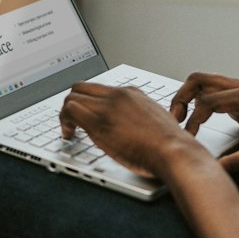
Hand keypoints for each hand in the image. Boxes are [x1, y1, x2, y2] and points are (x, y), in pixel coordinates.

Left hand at [59, 83, 198, 178]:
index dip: (88, 102)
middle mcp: (119, 95)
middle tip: (72, 121)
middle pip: (82, 87)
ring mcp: (108, 107)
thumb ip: (141, 119)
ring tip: (69, 130)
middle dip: (72, 103)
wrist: (174, 151)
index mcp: (132, 94)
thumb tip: (133, 128)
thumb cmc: (170, 145)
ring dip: (66, 114)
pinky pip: (71, 111)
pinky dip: (64, 121)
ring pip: (72, 96)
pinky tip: (70, 135)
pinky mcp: (100, 122)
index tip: (86, 115)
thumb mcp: (157, 122)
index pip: (100, 89)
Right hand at [171, 72, 238, 171]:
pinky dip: (196, 103)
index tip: (189, 139)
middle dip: (181, 98)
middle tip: (174, 121)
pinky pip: (210, 92)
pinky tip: (193, 122)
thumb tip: (211, 172)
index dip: (192, 120)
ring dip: (186, 98)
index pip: (207, 101)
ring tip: (180, 122)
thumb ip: (236, 163)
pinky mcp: (237, 96)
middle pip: (198, 80)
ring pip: (202, 83)